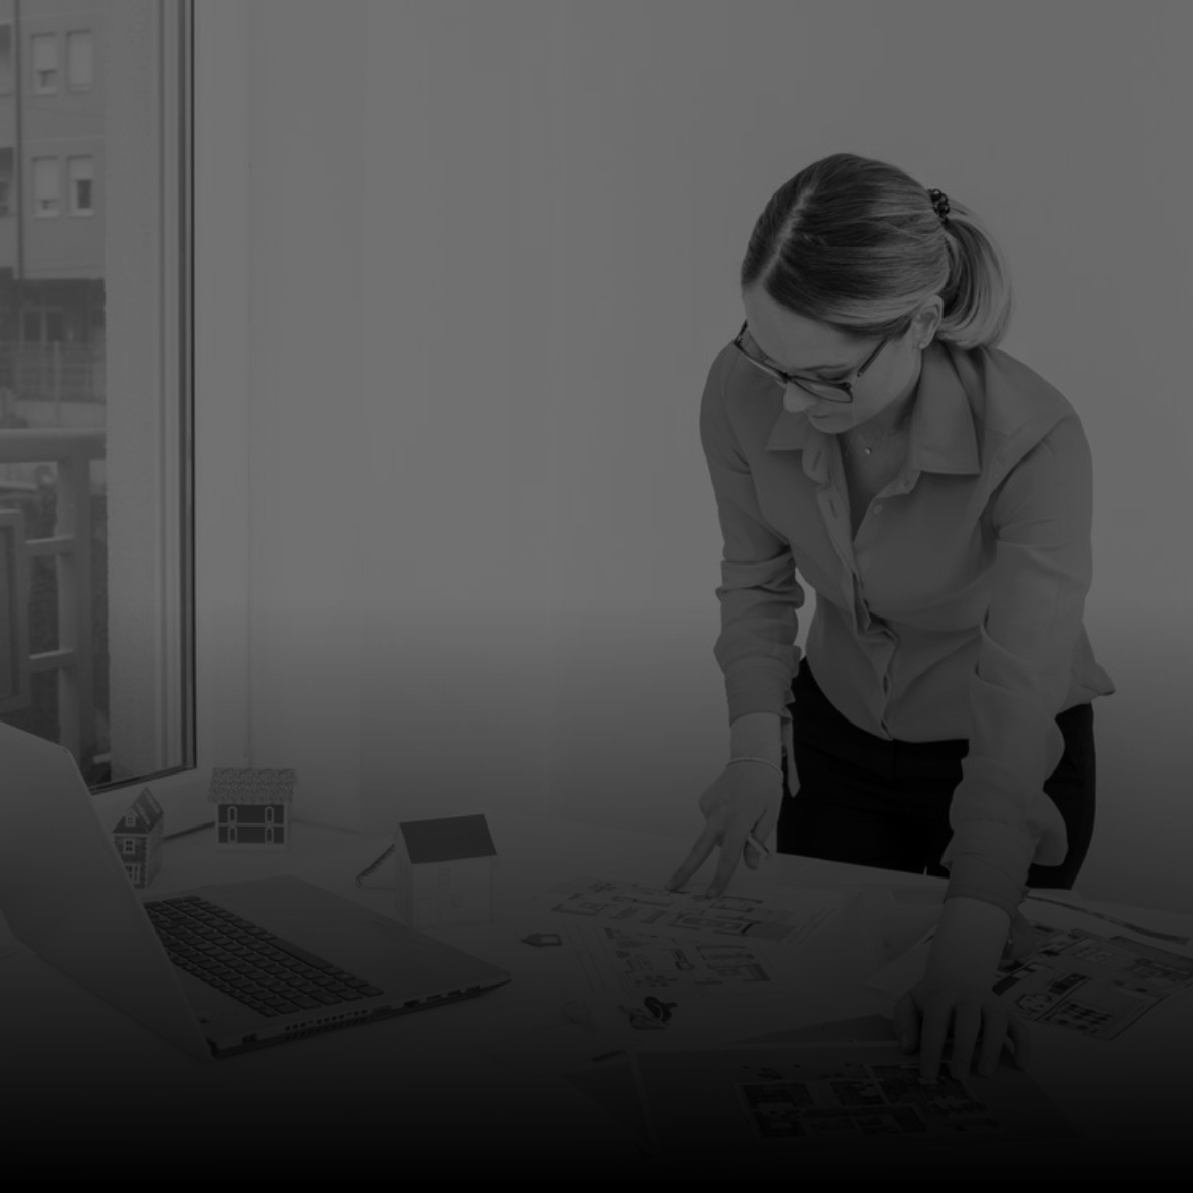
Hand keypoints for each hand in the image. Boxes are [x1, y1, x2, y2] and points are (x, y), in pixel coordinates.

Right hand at [663, 761, 782, 896]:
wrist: (752, 760)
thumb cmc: (765, 788)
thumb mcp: (770, 817)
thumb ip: (757, 843)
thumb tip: (750, 865)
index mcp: (738, 822)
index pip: (728, 857)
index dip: (720, 878)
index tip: (711, 894)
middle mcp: (719, 816)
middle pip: (699, 850)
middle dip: (684, 870)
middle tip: (671, 887)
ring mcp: (709, 808)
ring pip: (713, 834)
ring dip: (724, 834)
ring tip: (742, 813)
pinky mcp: (704, 801)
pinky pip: (712, 821)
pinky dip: (721, 820)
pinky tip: (731, 805)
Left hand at [895, 976, 1030, 1081]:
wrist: (956, 972)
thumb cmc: (933, 997)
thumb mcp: (911, 1001)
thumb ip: (904, 1021)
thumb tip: (907, 1047)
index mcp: (941, 995)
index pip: (935, 1021)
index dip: (931, 1048)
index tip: (928, 1073)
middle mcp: (967, 996)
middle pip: (968, 1019)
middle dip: (963, 1048)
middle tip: (958, 1075)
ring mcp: (989, 1001)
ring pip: (996, 1020)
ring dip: (992, 1046)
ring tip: (985, 1072)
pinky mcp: (1006, 1010)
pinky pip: (1019, 1026)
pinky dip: (1023, 1045)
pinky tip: (1020, 1064)